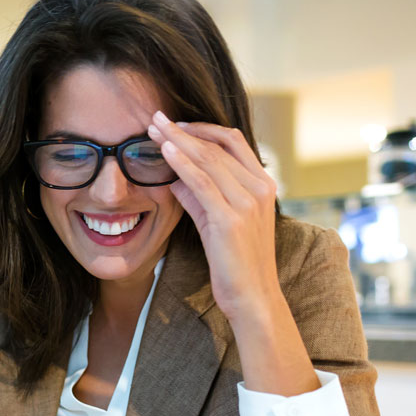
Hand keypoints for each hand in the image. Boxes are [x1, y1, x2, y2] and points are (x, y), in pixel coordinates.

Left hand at [150, 111, 281, 325]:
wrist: (252, 298)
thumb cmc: (234, 264)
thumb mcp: (215, 223)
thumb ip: (199, 198)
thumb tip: (174, 177)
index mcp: (263, 184)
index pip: (232, 142)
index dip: (202, 129)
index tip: (175, 125)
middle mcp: (259, 188)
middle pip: (218, 145)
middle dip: (183, 129)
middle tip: (155, 117)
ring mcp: (247, 202)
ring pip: (209, 159)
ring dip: (177, 140)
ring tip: (152, 128)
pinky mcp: (230, 219)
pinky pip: (202, 183)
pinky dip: (182, 163)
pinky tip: (164, 151)